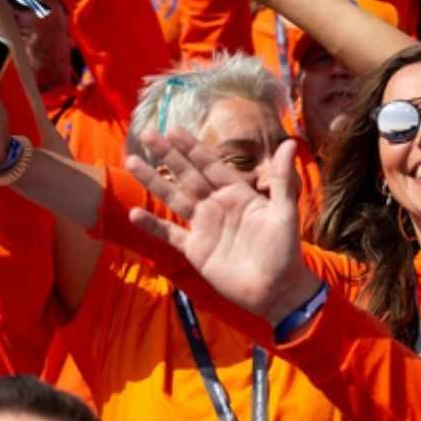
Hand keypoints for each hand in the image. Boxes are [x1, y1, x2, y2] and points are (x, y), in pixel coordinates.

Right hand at [125, 131, 321, 324]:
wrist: (277, 291)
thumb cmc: (285, 251)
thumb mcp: (285, 212)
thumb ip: (282, 179)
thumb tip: (289, 144)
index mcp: (237, 193)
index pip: (210, 164)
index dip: (191, 147)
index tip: (172, 129)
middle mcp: (217, 205)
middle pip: (187, 175)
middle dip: (167, 155)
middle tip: (147, 134)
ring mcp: (204, 227)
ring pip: (173, 198)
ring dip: (153, 181)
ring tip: (131, 162)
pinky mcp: (195, 250)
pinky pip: (169, 234)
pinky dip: (152, 225)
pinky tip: (134, 213)